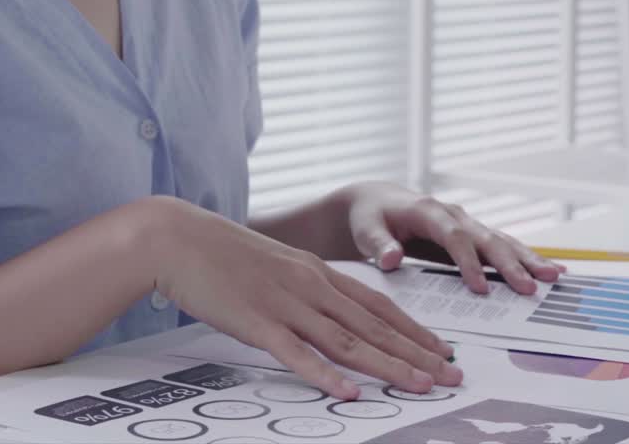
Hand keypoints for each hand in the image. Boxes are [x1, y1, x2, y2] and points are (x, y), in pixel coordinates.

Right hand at [146, 198, 462, 399]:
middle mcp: (310, 285)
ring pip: (347, 341)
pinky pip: (296, 353)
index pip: (378, 304)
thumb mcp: (275, 266)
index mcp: (316, 271)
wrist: (175, 237)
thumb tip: (330, 313)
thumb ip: (305, 287)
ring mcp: (285, 304)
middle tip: (454, 375)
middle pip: (374, 325)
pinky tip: (350, 392)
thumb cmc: (221, 254)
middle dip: (418, 353)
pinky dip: (326, 375)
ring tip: (424, 386)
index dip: (414, 330)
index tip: (443, 350)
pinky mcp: (255, 322)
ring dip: (390, 365)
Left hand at [340, 182, 563, 294]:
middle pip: (486, 238)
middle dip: (510, 263)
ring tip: (555, 276)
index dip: (468, 262)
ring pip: (501, 240)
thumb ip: (378, 244)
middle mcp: (453, 214)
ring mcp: (466, 224)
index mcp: (428, 211)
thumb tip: (391, 259)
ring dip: (527, 259)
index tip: (481, 289)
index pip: (453, 238)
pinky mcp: (472, 235)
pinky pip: (502, 246)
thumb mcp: (366, 230)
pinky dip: (525, 258)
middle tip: (531, 287)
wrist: (376, 202)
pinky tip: (550, 270)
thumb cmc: (370, 218)